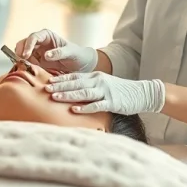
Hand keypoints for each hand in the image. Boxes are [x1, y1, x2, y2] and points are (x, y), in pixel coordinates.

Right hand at [14, 28, 97, 72]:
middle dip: (20, 52)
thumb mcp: (71, 53)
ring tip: (28, 69)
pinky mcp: (36, 63)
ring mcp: (36, 53)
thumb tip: (46, 55)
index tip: (25, 55)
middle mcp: (39, 43)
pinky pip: (26, 64)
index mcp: (47, 36)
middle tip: (22, 63)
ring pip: (21, 54)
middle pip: (23, 44)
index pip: (33, 37)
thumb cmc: (78, 55)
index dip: (28, 45)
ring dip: (21, 61)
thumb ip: (59, 53)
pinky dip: (25, 67)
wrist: (81, 66)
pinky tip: (30, 72)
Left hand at [45, 72, 165, 114]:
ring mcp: (105, 91)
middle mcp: (98, 81)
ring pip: (83, 92)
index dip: (60, 78)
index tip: (47, 80)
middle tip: (45, 88)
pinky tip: (74, 110)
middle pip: (75, 83)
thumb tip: (72, 91)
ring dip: (68, 95)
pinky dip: (84, 107)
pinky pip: (96, 105)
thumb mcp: (103, 84)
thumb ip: (89, 86)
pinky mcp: (112, 102)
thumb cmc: (120, 91)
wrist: (141, 93)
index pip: (74, 76)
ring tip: (55, 97)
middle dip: (59, 85)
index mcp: (95, 76)